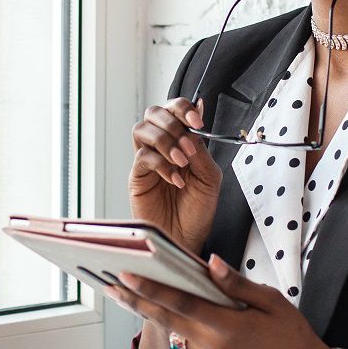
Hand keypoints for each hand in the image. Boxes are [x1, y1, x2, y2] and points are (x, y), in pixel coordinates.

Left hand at [110, 254, 342, 348]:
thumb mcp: (270, 300)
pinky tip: (163, 305)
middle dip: (135, 300)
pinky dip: (173, 320)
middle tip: (109, 283)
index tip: (126, 276)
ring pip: (173, 329)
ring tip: (126, 289)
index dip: (151, 290)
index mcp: (228, 328)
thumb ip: (235, 283)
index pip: (181, 304)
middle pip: (165, 319)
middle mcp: (212, 347)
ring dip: (151, 309)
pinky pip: (185, 338)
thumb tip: (209, 262)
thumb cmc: (290, 332)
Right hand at [129, 95, 222, 255]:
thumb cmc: (197, 211)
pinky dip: (161, 164)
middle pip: (154, 113)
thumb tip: (199, 112)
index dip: (183, 109)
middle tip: (187, 144)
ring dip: (165, 141)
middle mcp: (162, 147)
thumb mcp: (209, 177)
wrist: (187, 239)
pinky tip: (175, 180)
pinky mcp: (138, 177)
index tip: (197, 121)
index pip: (175, 110)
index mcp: (181, 142)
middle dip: (172, 123)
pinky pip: (143, 158)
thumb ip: (201, 147)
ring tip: (181, 161)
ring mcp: (148, 161)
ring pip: (142, 129)